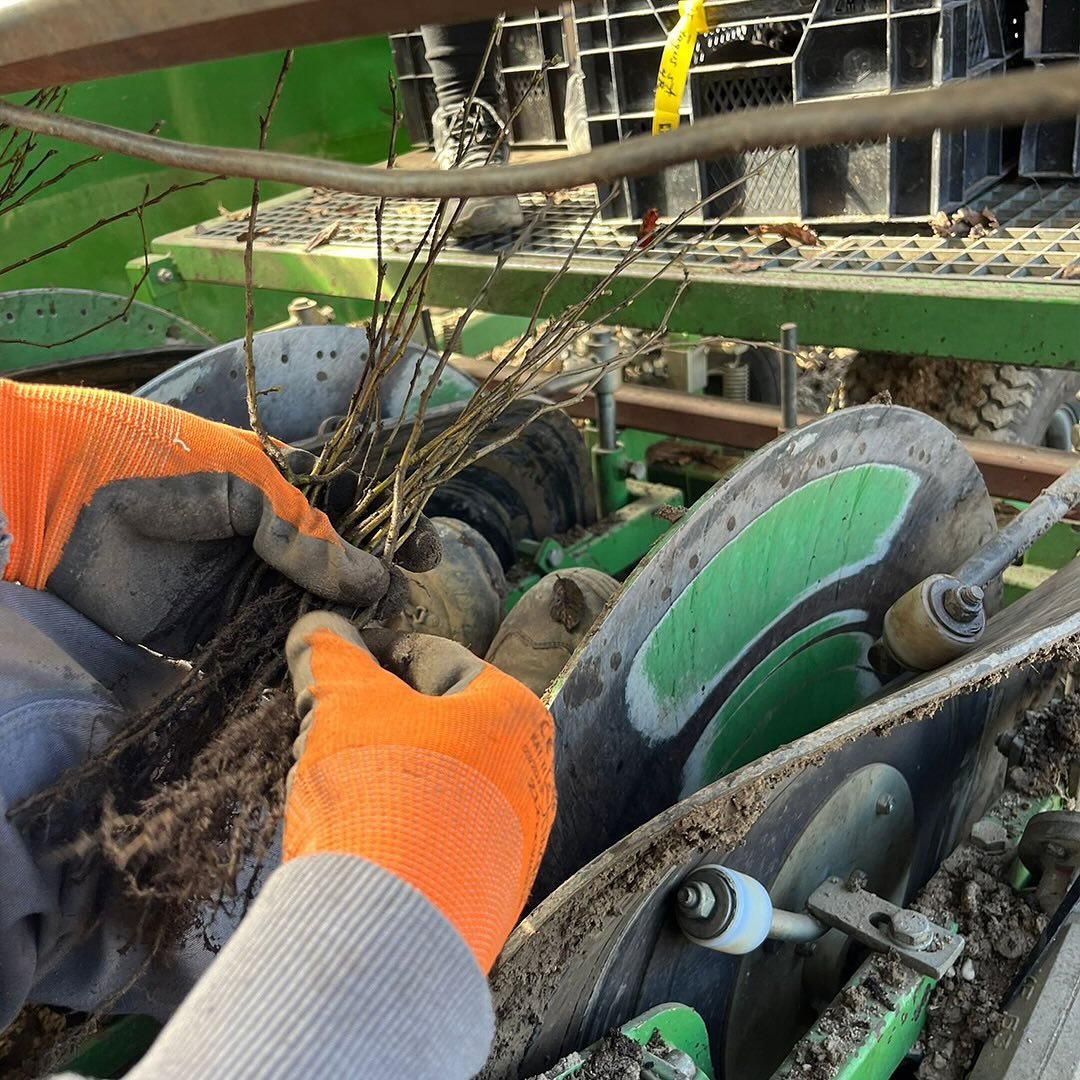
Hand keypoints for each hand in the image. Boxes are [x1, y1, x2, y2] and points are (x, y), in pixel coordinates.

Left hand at [0, 380, 435, 654]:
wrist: (54, 501)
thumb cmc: (151, 462)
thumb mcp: (242, 480)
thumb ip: (306, 531)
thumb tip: (371, 578)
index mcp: (278, 491)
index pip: (353, 515)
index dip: (392, 532)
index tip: (425, 553)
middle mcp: (266, 543)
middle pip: (340, 571)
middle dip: (379, 585)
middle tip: (405, 602)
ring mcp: (239, 588)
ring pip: (311, 612)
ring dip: (348, 626)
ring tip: (383, 641)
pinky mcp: (209, 632)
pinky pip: (266, 649)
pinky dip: (300, 660)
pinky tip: (336, 669)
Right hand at [283, 612, 555, 972]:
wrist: (392, 929)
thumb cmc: (381, 792)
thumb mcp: (344, 705)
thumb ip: (329, 655)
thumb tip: (315, 628)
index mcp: (512, 711)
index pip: (435, 658)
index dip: (373, 652)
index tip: (332, 661)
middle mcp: (530, 772)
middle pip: (435, 723)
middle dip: (371, 720)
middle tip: (320, 728)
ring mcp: (516, 838)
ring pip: (433, 782)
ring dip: (378, 774)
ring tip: (328, 786)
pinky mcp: (491, 892)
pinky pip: (436, 837)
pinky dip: (394, 826)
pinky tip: (353, 837)